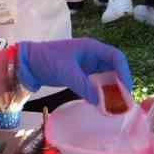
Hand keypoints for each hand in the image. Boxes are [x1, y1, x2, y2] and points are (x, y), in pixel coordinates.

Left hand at [16, 39, 131, 103]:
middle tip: (123, 102)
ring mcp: (86, 66)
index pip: (116, 57)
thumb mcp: (66, 72)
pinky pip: (95, 84)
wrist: (27, 63)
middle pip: (114, 68)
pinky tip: (101, 104)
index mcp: (92, 48)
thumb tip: (101, 102)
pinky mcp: (80, 75)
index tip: (126, 89)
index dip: (124, 72)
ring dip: (111, 90)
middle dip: (120, 84)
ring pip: (106, 78)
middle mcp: (92, 56)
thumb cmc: (46, 60)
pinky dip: (100, 93)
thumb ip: (84, 86)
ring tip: (114, 106)